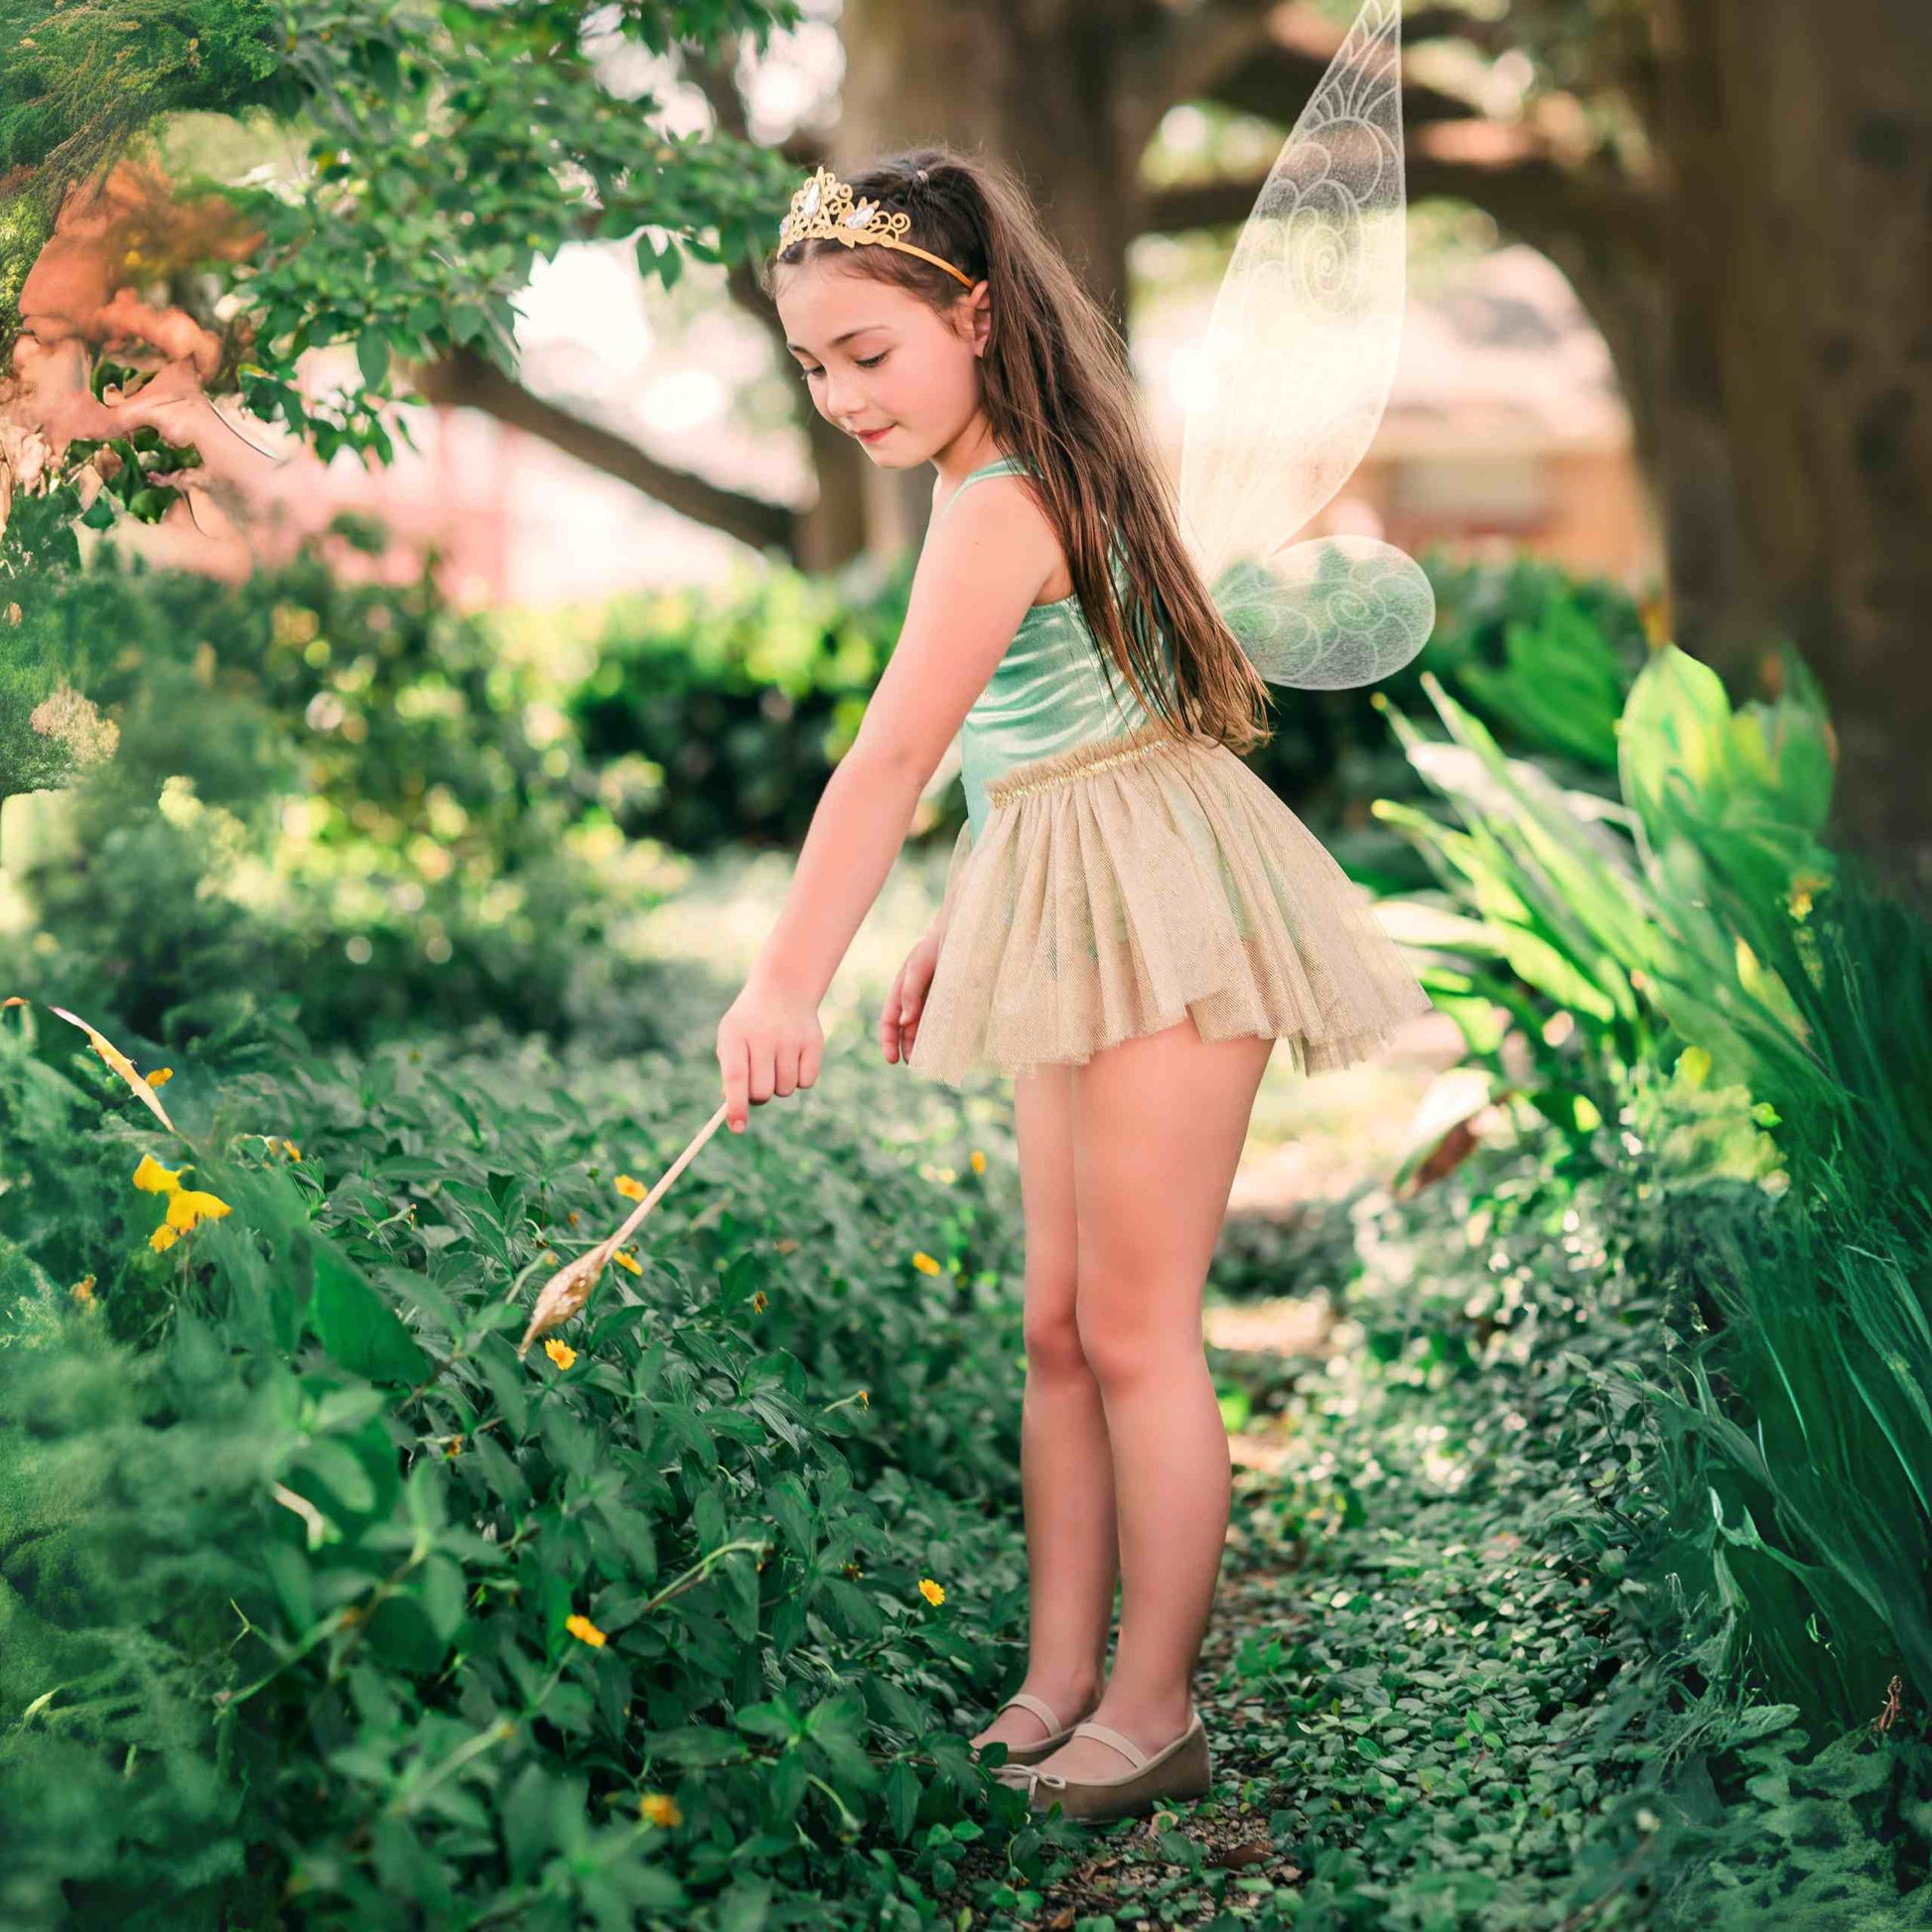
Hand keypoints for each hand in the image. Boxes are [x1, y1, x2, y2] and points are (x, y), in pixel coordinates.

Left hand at [717, 977, 823, 1132]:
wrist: (783, 988)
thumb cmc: (750, 1022)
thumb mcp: (731, 1039)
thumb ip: (730, 1073)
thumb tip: (733, 1106)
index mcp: (735, 1034)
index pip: (736, 1078)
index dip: (737, 1106)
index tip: (738, 1128)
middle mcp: (764, 1035)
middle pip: (762, 1092)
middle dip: (758, 1096)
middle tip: (758, 1081)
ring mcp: (791, 1038)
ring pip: (785, 1089)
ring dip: (779, 1084)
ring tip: (776, 1061)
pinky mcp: (814, 1042)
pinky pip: (806, 1082)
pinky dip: (799, 1078)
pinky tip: (794, 1057)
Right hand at [881, 920, 945, 1066]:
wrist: (963, 930)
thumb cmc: (936, 944)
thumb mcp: (920, 966)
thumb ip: (911, 993)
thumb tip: (905, 1023)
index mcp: (901, 989)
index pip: (889, 1020)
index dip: (888, 1041)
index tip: (892, 1060)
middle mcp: (915, 997)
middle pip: (906, 1029)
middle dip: (907, 1048)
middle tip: (914, 1065)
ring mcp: (933, 999)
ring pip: (925, 1028)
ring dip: (925, 1045)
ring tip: (928, 1061)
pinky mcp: (951, 1000)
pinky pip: (944, 1022)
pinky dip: (943, 1035)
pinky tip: (948, 1046)